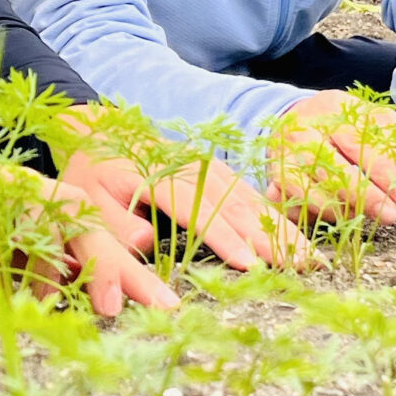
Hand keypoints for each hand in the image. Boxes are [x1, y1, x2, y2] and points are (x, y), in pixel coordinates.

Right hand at [0, 139, 177, 316]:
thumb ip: (24, 256)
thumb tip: (62, 288)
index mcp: (28, 196)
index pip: (90, 226)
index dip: (124, 263)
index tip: (161, 305)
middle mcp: (17, 187)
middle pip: (88, 225)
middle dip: (129, 269)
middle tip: (168, 309)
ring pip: (56, 224)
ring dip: (90, 266)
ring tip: (114, 306)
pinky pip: (5, 235)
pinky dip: (30, 262)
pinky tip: (48, 295)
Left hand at [60, 147, 311, 273]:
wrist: (96, 129)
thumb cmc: (90, 173)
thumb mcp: (86, 201)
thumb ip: (111, 225)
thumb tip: (145, 244)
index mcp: (157, 174)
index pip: (195, 208)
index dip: (223, 236)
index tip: (249, 263)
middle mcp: (189, 167)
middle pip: (235, 203)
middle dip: (270, 237)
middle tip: (302, 267)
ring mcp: (206, 166)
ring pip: (249, 199)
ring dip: (281, 228)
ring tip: (310, 259)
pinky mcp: (214, 171)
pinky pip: (248, 193)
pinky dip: (274, 215)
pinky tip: (295, 236)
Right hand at [266, 91, 395, 225]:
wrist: (298, 120)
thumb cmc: (345, 123)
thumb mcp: (370, 117)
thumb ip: (390, 137)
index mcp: (330, 109)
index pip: (358, 143)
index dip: (384, 171)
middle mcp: (302, 130)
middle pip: (331, 168)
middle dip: (364, 196)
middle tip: (390, 215)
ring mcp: (284, 155)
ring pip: (311, 189)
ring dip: (342, 209)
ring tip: (367, 218)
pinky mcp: (275, 177)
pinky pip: (294, 202)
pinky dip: (318, 213)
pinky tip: (343, 217)